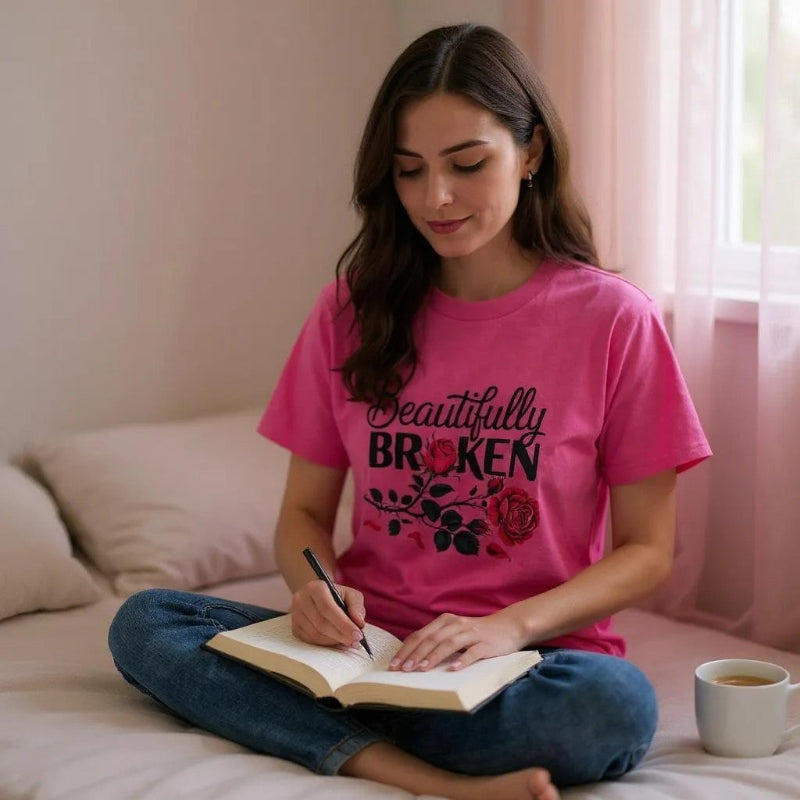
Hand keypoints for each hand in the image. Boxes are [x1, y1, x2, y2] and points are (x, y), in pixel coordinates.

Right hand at [290, 580, 365, 648]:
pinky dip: (325, 644)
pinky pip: (310, 641)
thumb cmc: (337, 596)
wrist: (318, 597)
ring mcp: (295, 614)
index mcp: (315, 587)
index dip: (343, 624)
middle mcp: (301, 599)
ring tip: (347, 641)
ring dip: (333, 641)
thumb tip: (359, 623)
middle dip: (340, 635)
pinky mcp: (294, 627)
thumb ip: (356, 606)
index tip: (357, 635)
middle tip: (355, 642)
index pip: (328, 608)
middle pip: (321, 623)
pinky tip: (335, 641)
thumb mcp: (350, 595)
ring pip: (315, 634)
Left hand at [389, 611, 527, 671]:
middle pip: (431, 639)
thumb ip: (437, 641)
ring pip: (448, 644)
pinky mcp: (486, 643)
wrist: (508, 626)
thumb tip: (412, 659)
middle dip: (414, 655)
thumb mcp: (454, 633)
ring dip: (433, 657)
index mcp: (444, 621)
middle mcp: (455, 624)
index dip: (406, 650)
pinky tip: (453, 670)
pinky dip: (462, 660)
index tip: (394, 665)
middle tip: (402, 670)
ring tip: (421, 670)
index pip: (420, 635)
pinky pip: (472, 652)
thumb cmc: (476, 634)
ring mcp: (471, 633)